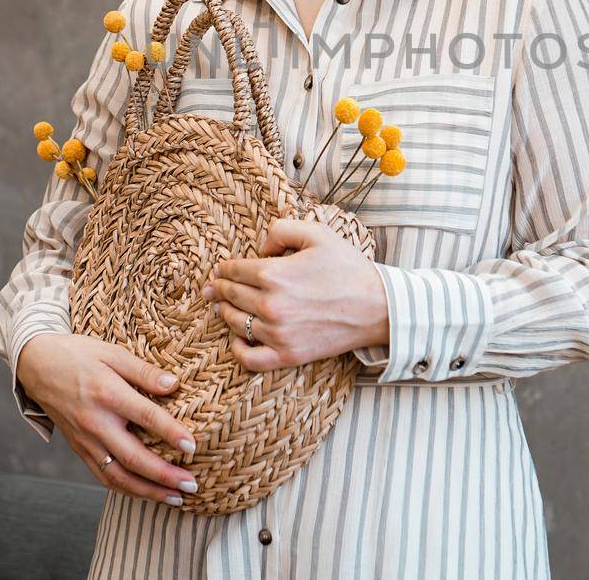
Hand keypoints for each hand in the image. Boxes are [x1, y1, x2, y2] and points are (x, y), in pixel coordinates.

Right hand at [16, 333, 200, 504]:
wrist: (36, 365)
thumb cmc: (78, 355)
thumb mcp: (113, 353)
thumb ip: (144, 371)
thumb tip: (173, 384)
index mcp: (108, 394)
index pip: (147, 418)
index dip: (172, 433)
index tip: (193, 446)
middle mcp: (96, 423)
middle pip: (134, 458)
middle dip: (165, 476)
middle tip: (191, 486)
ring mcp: (86, 440)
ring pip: (118, 476)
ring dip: (148, 491)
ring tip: (174, 499)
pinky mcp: (79, 449)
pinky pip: (103, 476)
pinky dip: (125, 489)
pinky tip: (145, 493)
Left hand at [203, 217, 387, 372]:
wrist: (377, 307)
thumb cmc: (348, 267)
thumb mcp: (317, 232)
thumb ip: (281, 230)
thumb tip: (261, 248)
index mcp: (274, 274)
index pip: (233, 270)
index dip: (223, 268)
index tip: (220, 269)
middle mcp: (271, 305)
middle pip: (230, 295)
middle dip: (218, 289)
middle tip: (210, 287)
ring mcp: (278, 333)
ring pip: (235, 323)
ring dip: (224, 313)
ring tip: (223, 307)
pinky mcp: (288, 355)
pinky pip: (249, 358)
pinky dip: (237, 349)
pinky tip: (236, 338)